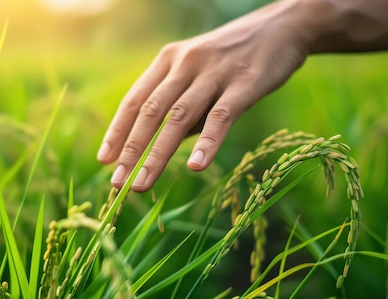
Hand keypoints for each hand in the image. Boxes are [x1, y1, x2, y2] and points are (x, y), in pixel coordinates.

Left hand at [97, 0, 310, 191]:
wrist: (283, 27)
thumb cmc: (235, 59)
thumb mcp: (199, 77)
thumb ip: (181, 109)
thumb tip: (161, 148)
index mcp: (168, 61)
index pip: (135, 100)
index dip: (118, 131)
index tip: (104, 160)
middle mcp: (184, 64)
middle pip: (150, 112)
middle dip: (131, 150)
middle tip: (117, 183)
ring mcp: (213, 72)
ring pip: (178, 117)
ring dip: (157, 154)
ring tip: (142, 184)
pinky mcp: (244, 82)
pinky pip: (221, 116)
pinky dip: (207, 141)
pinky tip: (196, 166)